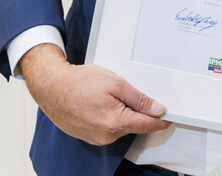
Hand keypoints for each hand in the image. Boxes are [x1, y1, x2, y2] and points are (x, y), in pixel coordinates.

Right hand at [20, 44, 168, 145]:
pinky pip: (107, 129)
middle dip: (137, 112)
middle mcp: (106, 136)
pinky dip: (110, 117)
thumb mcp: (115, 83)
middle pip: (134, 125)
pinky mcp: (88, 137)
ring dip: (122, 114)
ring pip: (121, 127)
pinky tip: (100, 103)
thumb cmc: (79, 82)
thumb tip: (156, 109)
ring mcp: (96, 138)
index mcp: (115, 122)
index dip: (161, 120)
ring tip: (107, 96)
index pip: (147, 125)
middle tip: (128, 93)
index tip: (170, 117)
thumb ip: (138, 98)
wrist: (51, 87)